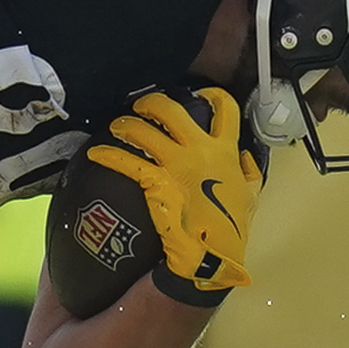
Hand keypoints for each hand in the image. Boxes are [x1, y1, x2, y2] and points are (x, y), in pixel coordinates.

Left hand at [83, 87, 260, 295]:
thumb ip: (249, 172)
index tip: (199, 93)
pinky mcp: (156, 181)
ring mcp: (178, 164)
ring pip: (145, 130)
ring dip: (126, 124)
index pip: (225, 110)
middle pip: (173, 110)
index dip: (211, 96)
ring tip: (116, 126)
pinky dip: (109, 155)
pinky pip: (127, 161)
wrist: (211, 254)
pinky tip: (97, 154)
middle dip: (152, 103)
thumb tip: (246, 158)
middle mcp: (202, 150)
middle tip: (140, 106)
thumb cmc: (230, 229)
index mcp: (226, 151)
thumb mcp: (251, 196)